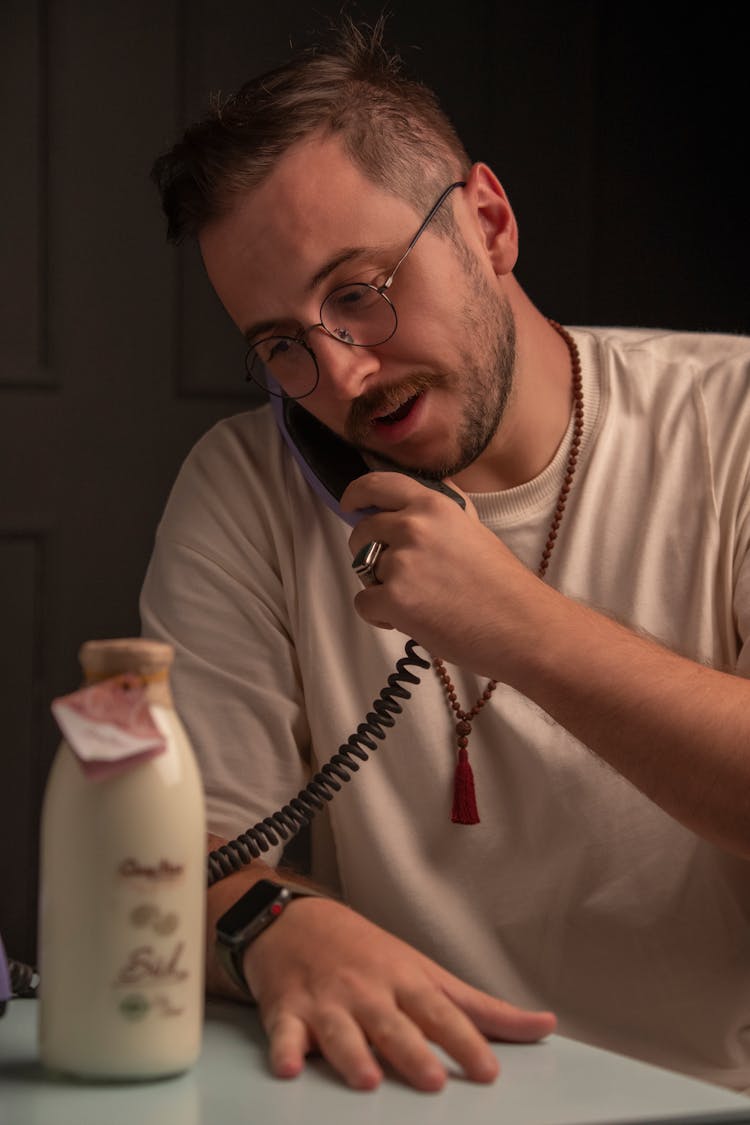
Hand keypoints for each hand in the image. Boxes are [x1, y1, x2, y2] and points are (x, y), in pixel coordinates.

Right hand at [243, 895, 555, 1090]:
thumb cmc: (369, 953)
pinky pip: (284, 1032)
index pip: (441, 1014)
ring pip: (341, 1031)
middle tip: (432, 1079)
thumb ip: (482, 1008)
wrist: (295, 920)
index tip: (488, 1071)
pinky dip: (285, 1049)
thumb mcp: (426, 972)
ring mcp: (327, 1001)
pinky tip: (289, 1066)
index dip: (465, 1042)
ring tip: (367, 1081)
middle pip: (392, 1024)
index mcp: (405, 981)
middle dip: (411, 1051)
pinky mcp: (287, 1010)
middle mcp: (368, 991)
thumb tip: (544, 1027)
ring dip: (353, 1055)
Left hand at [342, 471, 542, 677]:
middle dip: (370, 554)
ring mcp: (401, 562)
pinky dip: (379, 616)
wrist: (521, 626)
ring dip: (381, 587)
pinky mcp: (394, 599)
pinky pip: (363, 603)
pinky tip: (410, 620)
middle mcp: (413, 527)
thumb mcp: (473, 527)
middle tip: (399, 575)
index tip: (351, 506)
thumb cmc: (502, 583)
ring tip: (419, 600)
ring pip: (363, 570)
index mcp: (432, 505)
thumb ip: (443, 507)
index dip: (357, 495)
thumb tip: (423, 491)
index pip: (377, 485)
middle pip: (361, 532)